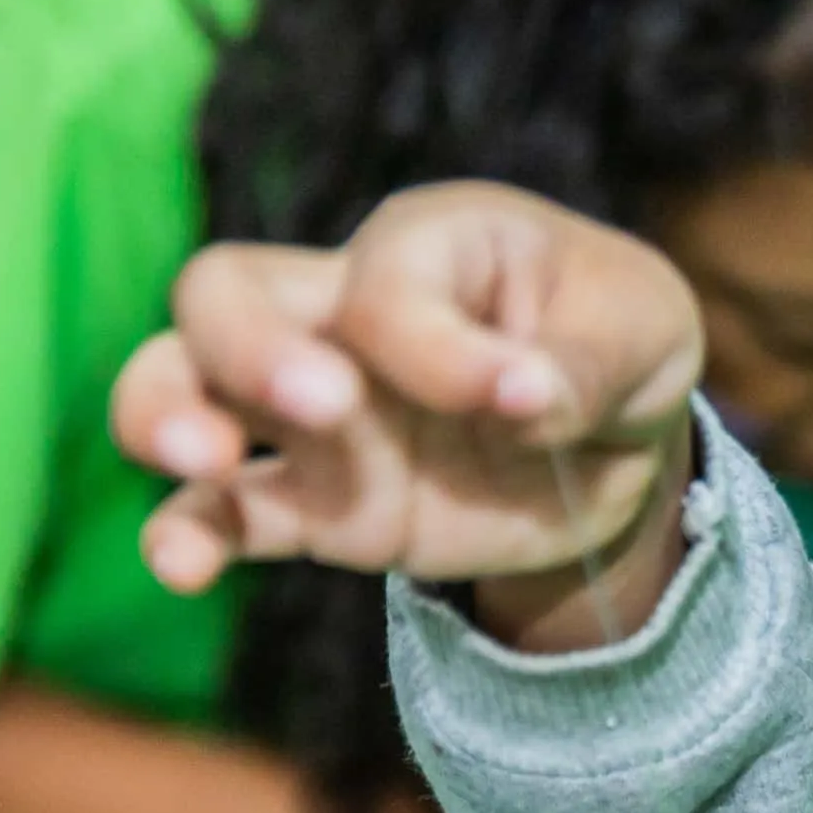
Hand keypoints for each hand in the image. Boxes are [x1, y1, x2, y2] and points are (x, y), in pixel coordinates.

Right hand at [114, 184, 712, 647]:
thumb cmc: (613, 342)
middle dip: (247, 344)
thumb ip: (584, 362)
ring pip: (181, 382)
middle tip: (320, 402)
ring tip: (202, 461)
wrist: (615, 442)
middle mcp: (342, 316)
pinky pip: (223, 512)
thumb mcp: (642, 328)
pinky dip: (190, 533)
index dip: (441, 347)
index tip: (520, 396)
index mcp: (426, 246)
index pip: (388, 287)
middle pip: (222, 291)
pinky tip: (181, 566)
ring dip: (169, 415)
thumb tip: (525, 397)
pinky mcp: (318, 502)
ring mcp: (315, 414)